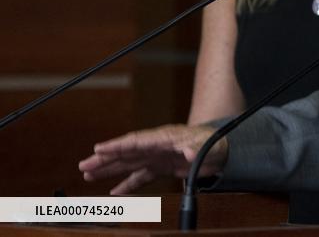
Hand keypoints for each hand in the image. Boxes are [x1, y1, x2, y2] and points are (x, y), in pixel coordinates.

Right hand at [78, 124, 226, 194]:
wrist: (222, 150)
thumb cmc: (214, 143)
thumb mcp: (207, 145)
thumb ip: (195, 148)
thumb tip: (187, 152)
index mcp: (164, 137)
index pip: (136, 140)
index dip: (117, 145)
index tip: (98, 148)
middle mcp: (156, 146)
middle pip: (126, 152)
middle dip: (105, 158)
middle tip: (84, 165)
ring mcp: (157, 157)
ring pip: (129, 164)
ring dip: (110, 170)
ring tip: (89, 175)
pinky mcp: (162, 168)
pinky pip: (141, 176)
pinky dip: (128, 184)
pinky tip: (115, 192)